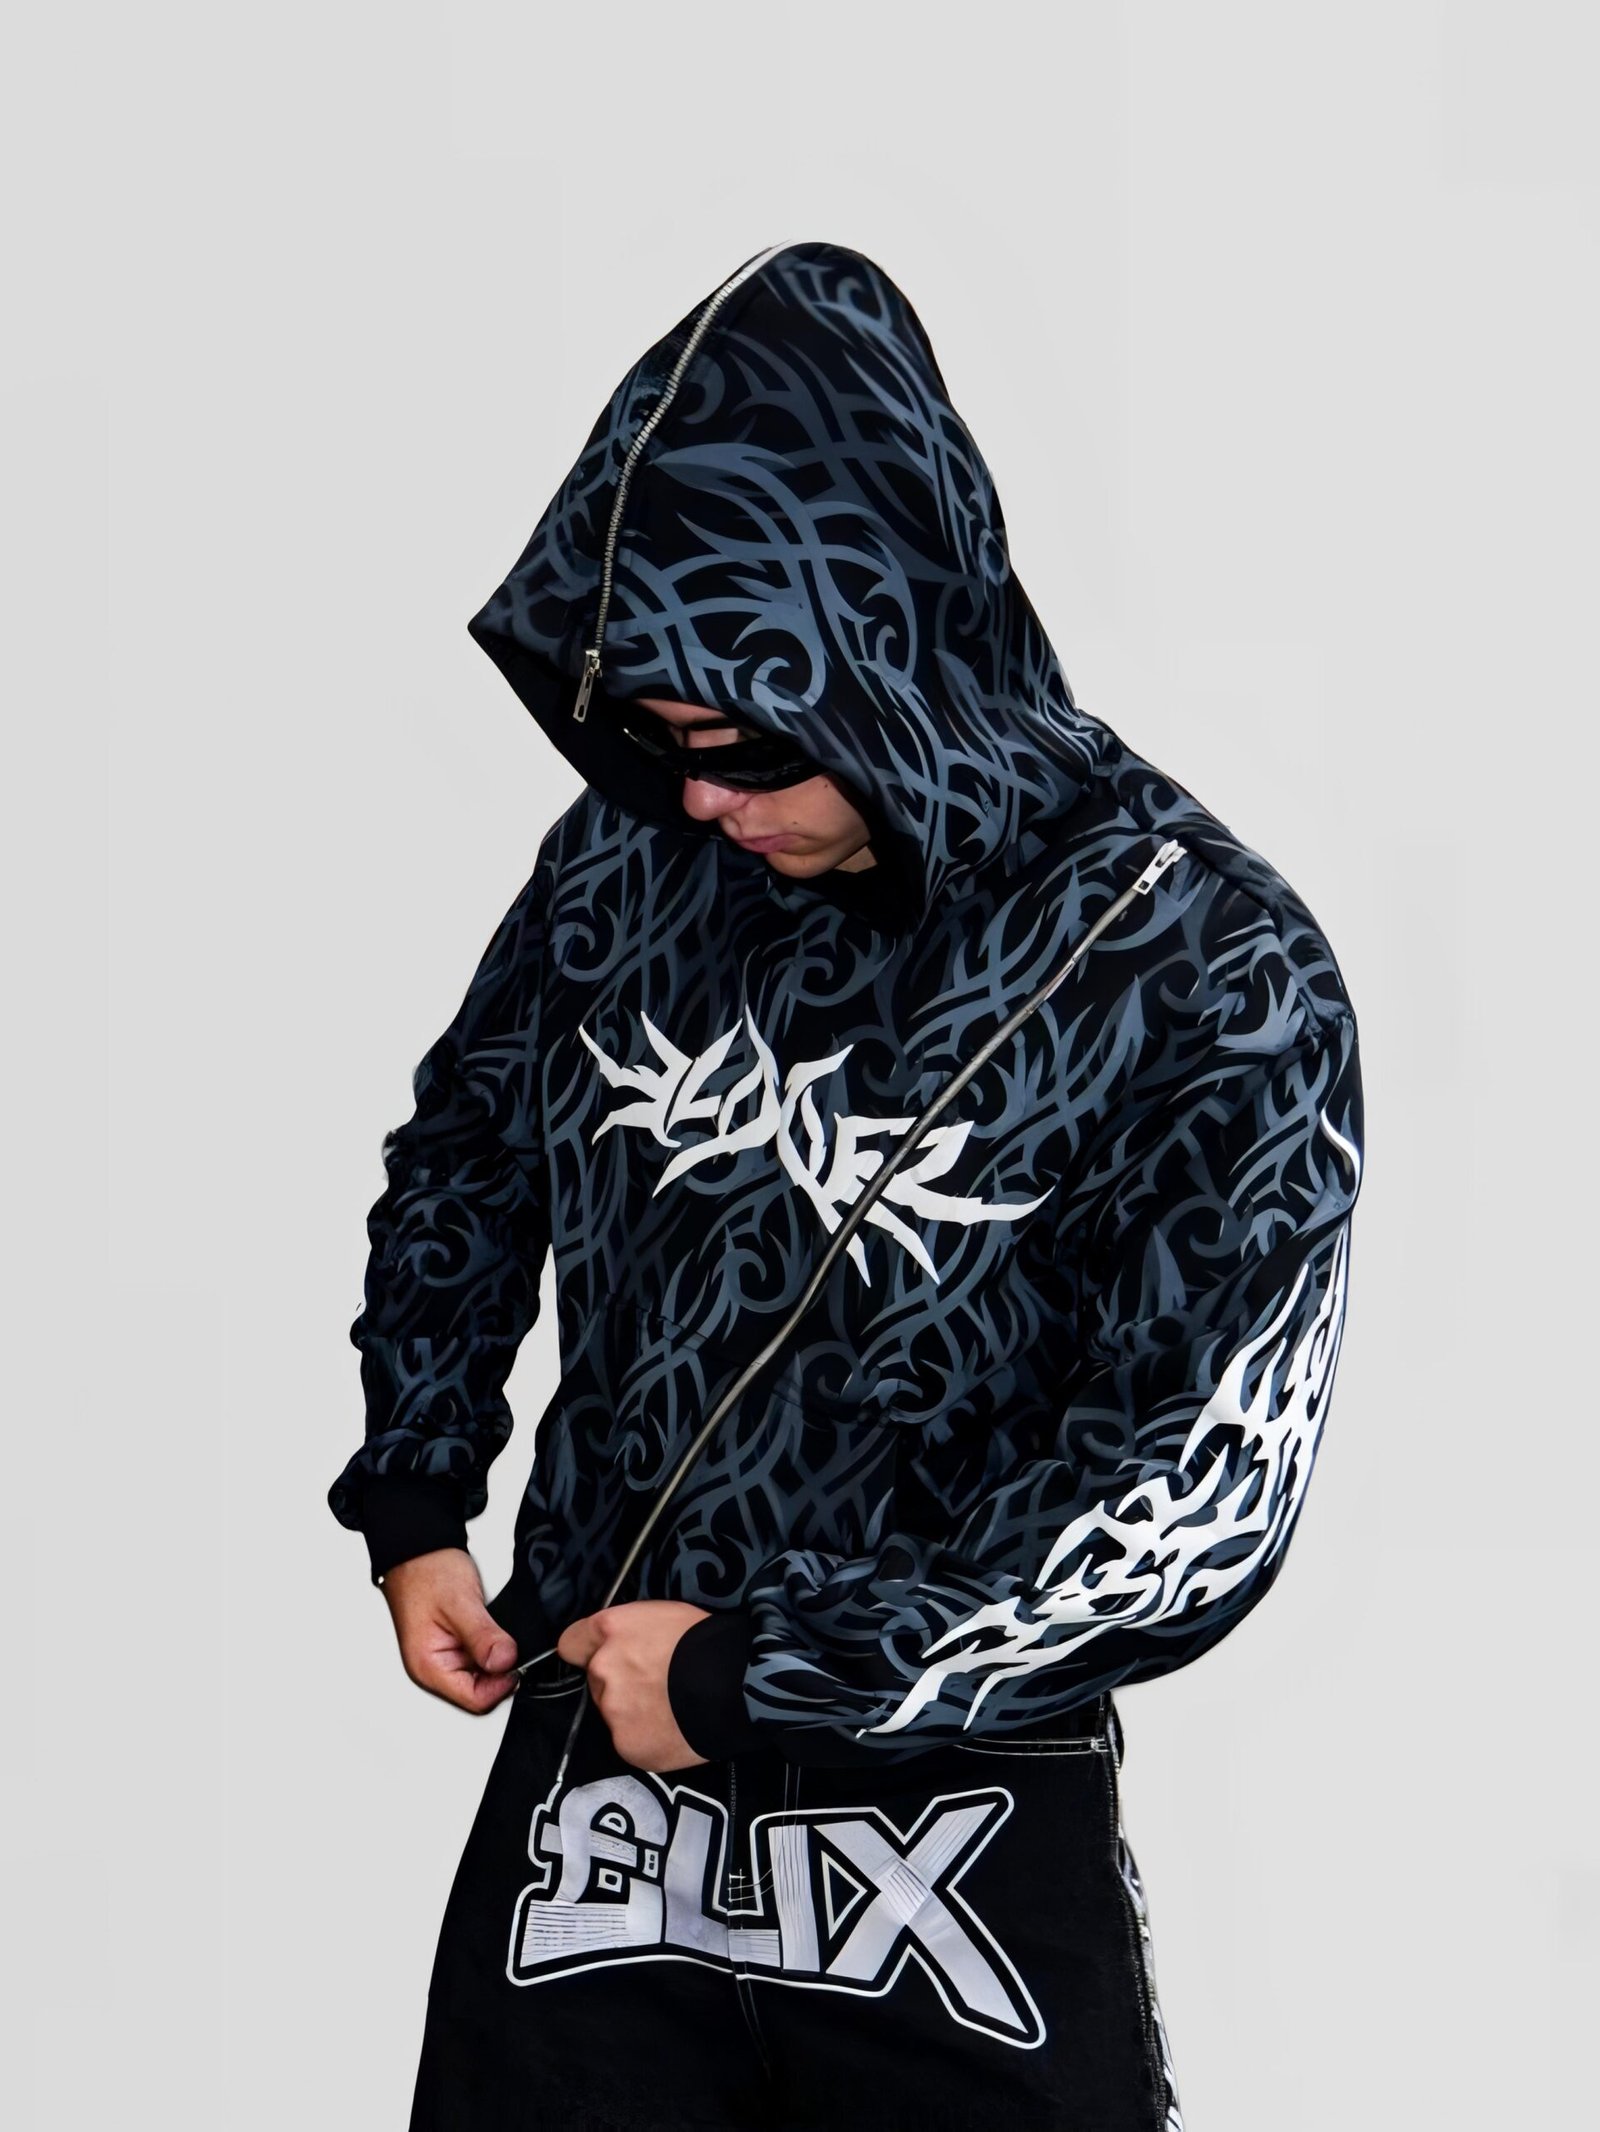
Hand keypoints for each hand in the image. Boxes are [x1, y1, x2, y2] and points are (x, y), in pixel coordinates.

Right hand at [379, 1548, 518, 1713]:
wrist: (416, 1548)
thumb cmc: (426, 1570)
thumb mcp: (460, 1602)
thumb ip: (483, 1636)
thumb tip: (506, 1662)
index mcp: (428, 1667)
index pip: (476, 1701)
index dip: (503, 1683)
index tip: (516, 1657)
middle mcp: (433, 1668)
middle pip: (480, 1691)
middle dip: (500, 1669)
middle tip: (507, 1639)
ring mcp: (443, 1658)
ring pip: (482, 1675)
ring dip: (496, 1656)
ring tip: (495, 1628)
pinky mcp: (452, 1646)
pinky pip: (479, 1658)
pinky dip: (490, 1646)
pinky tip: (490, 1627)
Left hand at [557, 1601, 709, 1771]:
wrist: (736, 1685)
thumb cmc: (708, 1641)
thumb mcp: (665, 1615)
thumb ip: (631, 1631)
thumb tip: (627, 1646)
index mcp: (610, 1629)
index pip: (572, 1643)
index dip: (589, 1651)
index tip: (606, 1657)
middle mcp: (602, 1668)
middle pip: (597, 1680)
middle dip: (620, 1682)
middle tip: (655, 1684)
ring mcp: (612, 1710)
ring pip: (613, 1713)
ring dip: (633, 1712)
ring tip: (671, 1709)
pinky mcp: (626, 1744)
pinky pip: (630, 1741)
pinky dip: (647, 1738)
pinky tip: (673, 1730)